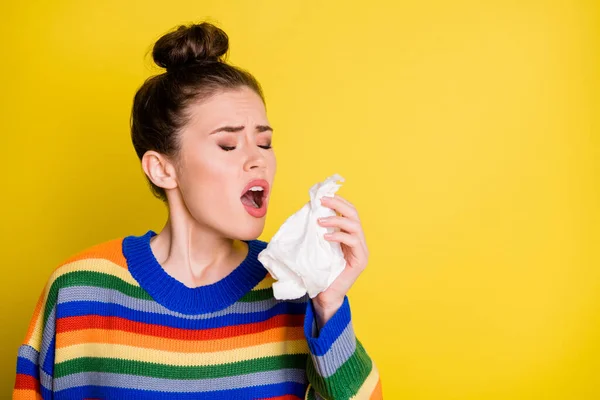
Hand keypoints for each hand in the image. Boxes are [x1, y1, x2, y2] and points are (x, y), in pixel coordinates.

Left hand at [313, 194, 368, 327]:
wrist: (324, 296)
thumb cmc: (319, 271)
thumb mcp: (317, 246)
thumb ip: (317, 230)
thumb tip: (308, 210)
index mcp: (348, 235)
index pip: (348, 211)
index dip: (338, 201)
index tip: (323, 195)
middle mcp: (357, 240)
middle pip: (354, 214)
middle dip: (338, 204)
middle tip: (322, 200)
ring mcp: (361, 250)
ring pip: (355, 226)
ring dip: (336, 220)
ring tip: (320, 221)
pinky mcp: (360, 260)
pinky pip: (353, 242)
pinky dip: (339, 236)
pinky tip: (325, 236)